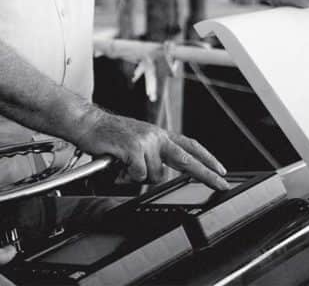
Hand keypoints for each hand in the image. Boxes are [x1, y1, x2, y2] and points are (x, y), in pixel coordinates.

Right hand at [75, 108, 228, 189]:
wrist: (87, 123)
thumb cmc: (108, 135)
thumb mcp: (136, 140)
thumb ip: (152, 154)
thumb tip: (161, 174)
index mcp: (158, 134)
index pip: (189, 145)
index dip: (207, 158)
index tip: (221, 170)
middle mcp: (155, 136)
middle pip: (187, 160)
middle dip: (206, 174)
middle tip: (221, 184)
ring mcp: (145, 141)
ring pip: (155, 174)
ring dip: (141, 175)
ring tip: (126, 164)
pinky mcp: (133, 148)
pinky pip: (139, 174)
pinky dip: (129, 175)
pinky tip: (120, 163)